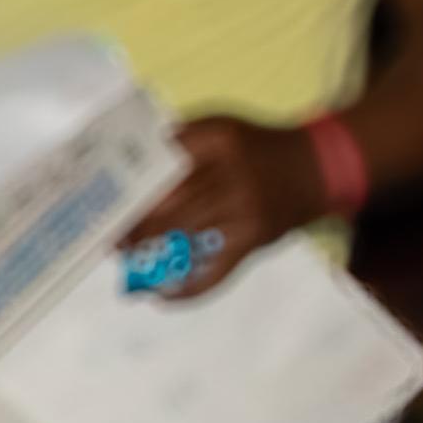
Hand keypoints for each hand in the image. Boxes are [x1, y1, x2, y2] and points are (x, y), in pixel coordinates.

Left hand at [120, 115, 328, 298]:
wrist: (316, 168)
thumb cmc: (255, 147)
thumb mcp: (220, 126)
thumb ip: (180, 139)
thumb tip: (130, 162)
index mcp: (216, 140)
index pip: (162, 163)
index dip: (131, 185)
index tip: (105, 198)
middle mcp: (229, 176)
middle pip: (168, 202)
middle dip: (133, 222)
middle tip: (108, 234)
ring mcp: (243, 212)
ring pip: (185, 235)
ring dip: (149, 250)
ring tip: (124, 257)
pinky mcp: (254, 241)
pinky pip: (217, 272)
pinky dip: (189, 289)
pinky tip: (162, 296)